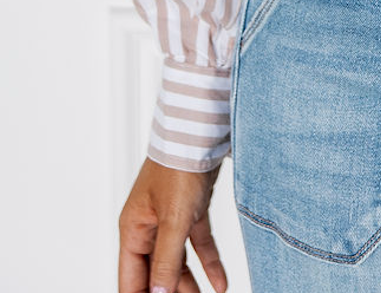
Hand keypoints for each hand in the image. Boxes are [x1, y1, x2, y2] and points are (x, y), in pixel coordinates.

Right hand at [118, 157, 227, 292]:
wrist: (202, 130)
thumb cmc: (179, 164)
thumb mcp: (173, 219)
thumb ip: (167, 260)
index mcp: (134, 229)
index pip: (131, 279)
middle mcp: (149, 226)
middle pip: (156, 272)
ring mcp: (171, 218)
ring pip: (178, 261)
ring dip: (191, 284)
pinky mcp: (192, 210)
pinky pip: (198, 244)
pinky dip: (209, 263)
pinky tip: (220, 283)